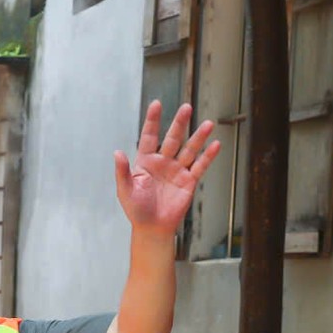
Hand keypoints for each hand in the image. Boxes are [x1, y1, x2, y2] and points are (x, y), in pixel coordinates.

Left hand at [114, 100, 222, 237]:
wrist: (152, 228)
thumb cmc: (136, 209)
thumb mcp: (125, 189)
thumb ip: (122, 171)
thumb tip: (117, 153)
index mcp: (145, 161)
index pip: (149, 136)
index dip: (153, 120)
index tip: (157, 104)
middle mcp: (163, 162)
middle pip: (173, 138)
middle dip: (179, 123)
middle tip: (186, 108)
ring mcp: (177, 170)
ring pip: (189, 149)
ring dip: (198, 137)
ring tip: (207, 124)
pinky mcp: (188, 182)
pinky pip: (200, 166)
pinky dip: (208, 156)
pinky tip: (215, 145)